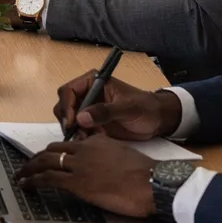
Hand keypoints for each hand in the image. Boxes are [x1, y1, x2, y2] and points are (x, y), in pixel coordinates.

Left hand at [11, 135, 157, 216]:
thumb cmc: (146, 175)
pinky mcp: (77, 182)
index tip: (49, 157)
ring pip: (45, 162)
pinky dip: (32, 181)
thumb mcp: (125, 156)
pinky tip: (25, 184)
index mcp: (97, 142)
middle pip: (53, 150)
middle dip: (38, 158)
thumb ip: (109, 156)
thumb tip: (104, 167)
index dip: (56, 151)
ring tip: (20, 175)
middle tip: (29, 165)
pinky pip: (47, 178)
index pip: (70, 143)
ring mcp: (79, 166)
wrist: (152, 183)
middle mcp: (85, 150)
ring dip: (29, 168)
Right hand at [51, 73, 181, 140]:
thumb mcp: (127, 108)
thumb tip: (81, 117)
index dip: (66, 106)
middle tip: (78, 133)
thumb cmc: (145, 108)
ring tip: (88, 138)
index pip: (68, 91)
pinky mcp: (92, 123)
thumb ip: (105, 111)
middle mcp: (87, 94)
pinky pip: (79, 130)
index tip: (72, 122)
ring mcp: (88, 109)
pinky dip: (81, 136)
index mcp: (93, 82)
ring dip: (75, 130)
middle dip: (68, 120)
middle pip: (64, 105)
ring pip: (69, 120)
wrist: (157, 120)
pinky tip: (92, 140)